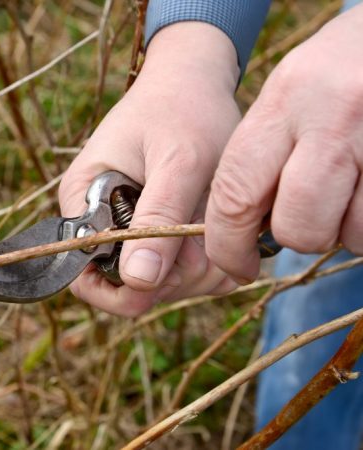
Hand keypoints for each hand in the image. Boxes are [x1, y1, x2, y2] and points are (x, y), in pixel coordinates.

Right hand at [59, 22, 240, 315]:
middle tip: (207, 230)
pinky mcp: (151, 230)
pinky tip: (219, 229)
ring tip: (215, 222)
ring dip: (196, 268)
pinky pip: (177, 271)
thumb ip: (158, 216)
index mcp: (83, 202)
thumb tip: (138, 282)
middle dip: (175, 274)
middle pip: (126, 285)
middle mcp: (98, 222)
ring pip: (157, 283)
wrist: (193, 81)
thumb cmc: (184, 110)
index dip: (128, 286)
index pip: (85, 275)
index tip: (176, 267)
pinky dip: (206, 263)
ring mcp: (125, 228)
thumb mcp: (178, 160)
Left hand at [206, 4, 362, 283]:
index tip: (236, 265)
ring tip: (350, 185)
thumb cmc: (335, 71)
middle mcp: (332, 120)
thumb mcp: (288, 94)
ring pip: (352, 235)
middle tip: (308, 214)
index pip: (235, 195)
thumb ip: (261, 156)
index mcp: (284, 103)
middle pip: (297, 228)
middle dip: (298, 237)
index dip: (228, 246)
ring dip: (346, 227)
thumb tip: (246, 231)